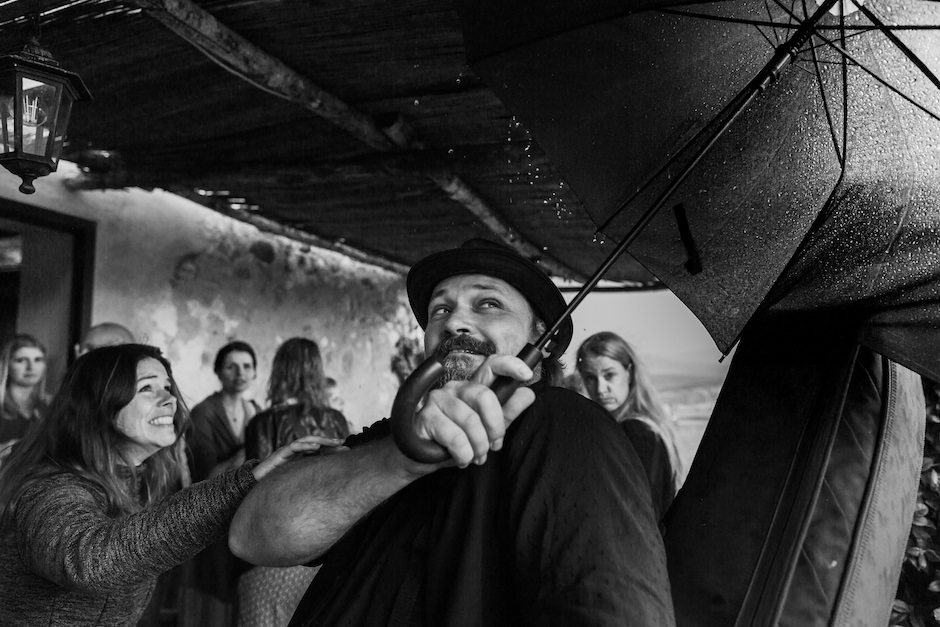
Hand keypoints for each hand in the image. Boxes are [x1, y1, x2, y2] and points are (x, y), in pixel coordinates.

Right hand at [252, 435, 347, 480]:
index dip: (332, 449)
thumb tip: (330, 486)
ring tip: (334, 442)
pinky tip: (316, 447)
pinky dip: (305, 446)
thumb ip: (309, 480)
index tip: (346, 450)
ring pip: (306, 442)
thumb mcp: (296, 484)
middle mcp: (294, 454)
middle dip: (329, 442)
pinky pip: (293, 448)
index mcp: (299, 459)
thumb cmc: (275, 488)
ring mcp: (286, 453)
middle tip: (344, 443)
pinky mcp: (279, 456)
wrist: (252, 488)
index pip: (318, 450)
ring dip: (321, 440)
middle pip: (314, 443)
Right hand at [410, 354, 534, 469]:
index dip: (510, 365)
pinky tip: (461, 459)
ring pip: (471, 421)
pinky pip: (455, 437)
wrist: (421, 459)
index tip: (527, 375)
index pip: (492, 366)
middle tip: (494, 445)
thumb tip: (529, 394)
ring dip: (478, 447)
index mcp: (473, 388)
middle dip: (495, 427)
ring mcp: (438, 399)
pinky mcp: (426, 416)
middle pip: (484, 396)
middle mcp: (456, 388)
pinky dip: (463, 454)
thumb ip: (506, 412)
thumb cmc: (454, 442)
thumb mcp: (486, 430)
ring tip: (476, 457)